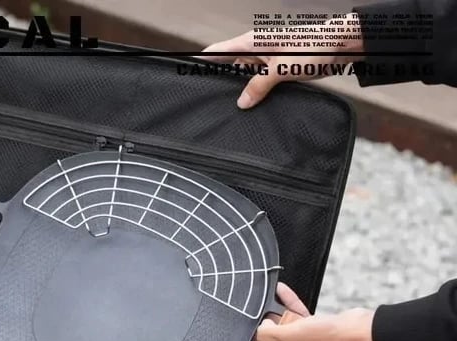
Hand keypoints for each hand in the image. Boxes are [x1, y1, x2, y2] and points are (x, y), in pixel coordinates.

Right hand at [201, 14, 364, 108]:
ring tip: (228, 110)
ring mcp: (264, 60)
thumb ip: (258, 87)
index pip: (216, 52)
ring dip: (238, 91)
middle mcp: (254, 50)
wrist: (342, 45)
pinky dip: (253, 93)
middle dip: (218, 84)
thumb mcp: (281, 69)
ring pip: (243, 78)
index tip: (186, 78)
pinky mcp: (276, 69)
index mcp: (250, 43)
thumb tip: (241, 104)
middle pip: (226, 67)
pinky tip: (251, 107)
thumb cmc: (313, 48)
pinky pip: (257, 83)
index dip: (200, 63)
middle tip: (206, 104)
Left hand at [239, 283, 375, 340]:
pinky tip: (281, 293)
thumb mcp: (286, 338)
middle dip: (263, 337)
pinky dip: (290, 310)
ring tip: (263, 307)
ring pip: (286, 337)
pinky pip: (299, 324)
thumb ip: (265, 334)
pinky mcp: (318, 340)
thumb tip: (259, 329)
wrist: (363, 331)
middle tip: (250, 327)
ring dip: (276, 320)